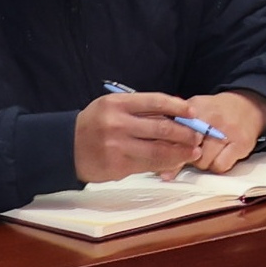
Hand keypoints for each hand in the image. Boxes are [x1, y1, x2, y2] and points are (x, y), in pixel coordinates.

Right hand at [76, 89, 220, 181]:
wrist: (66, 147)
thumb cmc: (96, 124)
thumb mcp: (113, 107)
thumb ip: (140, 110)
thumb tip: (176, 115)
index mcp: (118, 104)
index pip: (155, 101)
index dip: (178, 106)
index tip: (192, 111)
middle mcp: (118, 123)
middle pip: (162, 127)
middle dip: (185, 133)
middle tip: (199, 136)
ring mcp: (118, 146)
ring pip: (158, 150)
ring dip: (181, 151)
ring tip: (194, 151)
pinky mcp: (118, 166)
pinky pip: (148, 165)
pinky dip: (166, 163)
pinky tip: (175, 162)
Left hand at [176, 92, 265, 176]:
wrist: (248, 105)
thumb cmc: (216, 112)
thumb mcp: (194, 112)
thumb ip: (175, 132)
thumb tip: (162, 165)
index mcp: (196, 108)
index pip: (175, 134)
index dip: (171, 146)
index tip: (170, 151)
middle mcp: (212, 118)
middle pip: (187, 150)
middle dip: (187, 154)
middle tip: (193, 149)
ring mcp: (228, 131)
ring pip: (203, 162)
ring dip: (203, 162)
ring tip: (208, 152)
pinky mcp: (241, 144)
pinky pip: (220, 166)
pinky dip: (217, 165)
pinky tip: (220, 156)